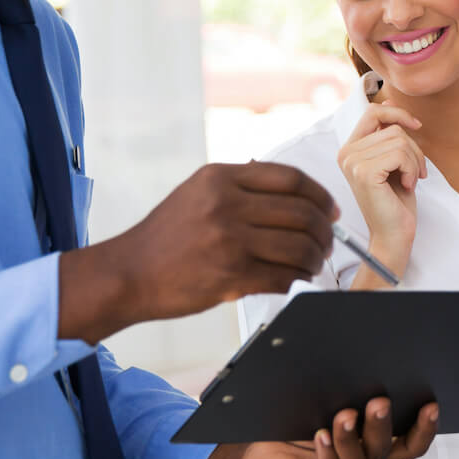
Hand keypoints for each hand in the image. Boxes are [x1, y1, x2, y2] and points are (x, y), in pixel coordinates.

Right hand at [60, 161, 335, 342]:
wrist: (128, 274)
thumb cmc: (164, 237)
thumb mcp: (197, 193)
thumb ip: (240, 187)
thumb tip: (294, 195)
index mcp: (220, 178)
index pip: (290, 178)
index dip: (320, 195)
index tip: (330, 210)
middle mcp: (226, 204)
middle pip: (301, 212)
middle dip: (324, 231)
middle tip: (328, 242)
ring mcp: (229, 241)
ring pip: (298, 246)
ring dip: (315, 259)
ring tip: (314, 264)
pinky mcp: (231, 276)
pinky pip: (283, 277)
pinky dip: (298, 280)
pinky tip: (296, 281)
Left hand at [198, 397, 438, 458]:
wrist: (255, 455)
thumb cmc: (294, 431)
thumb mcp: (327, 410)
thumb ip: (350, 400)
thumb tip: (364, 368)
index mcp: (376, 456)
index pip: (410, 446)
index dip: (424, 429)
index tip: (431, 405)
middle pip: (383, 454)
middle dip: (381, 427)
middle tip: (378, 402)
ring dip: (351, 440)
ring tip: (342, 416)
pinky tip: (321, 437)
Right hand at [335, 103, 424, 275]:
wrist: (393, 235)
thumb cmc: (395, 201)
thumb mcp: (394, 161)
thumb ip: (388, 134)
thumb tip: (389, 102)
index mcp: (350, 149)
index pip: (372, 112)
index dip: (397, 113)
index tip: (416, 126)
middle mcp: (346, 154)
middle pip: (393, 128)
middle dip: (414, 149)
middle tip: (416, 173)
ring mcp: (353, 162)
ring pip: (399, 140)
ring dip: (415, 161)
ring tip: (410, 180)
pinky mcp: (365, 172)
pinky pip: (400, 154)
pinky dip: (412, 169)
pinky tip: (407, 186)